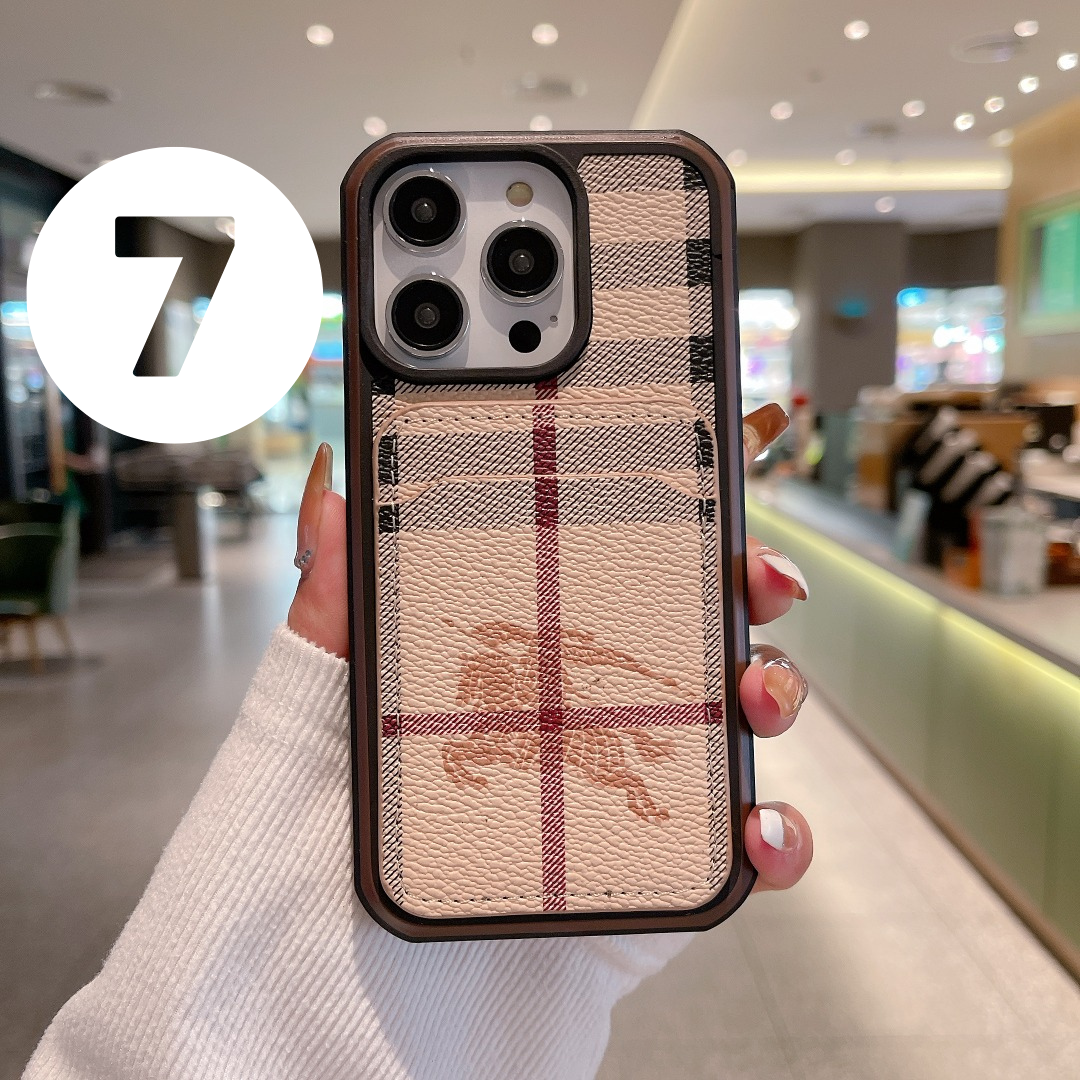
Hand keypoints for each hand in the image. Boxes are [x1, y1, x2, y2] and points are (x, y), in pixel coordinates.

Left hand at [289, 403, 811, 896]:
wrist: (346, 992)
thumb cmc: (329, 846)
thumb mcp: (322, 709)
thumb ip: (335, 606)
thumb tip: (333, 488)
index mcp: (529, 654)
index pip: (616, 563)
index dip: (681, 507)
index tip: (723, 452)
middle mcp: (592, 708)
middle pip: (703, 623)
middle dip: (752, 583)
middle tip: (760, 575)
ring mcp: (635, 785)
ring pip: (742, 717)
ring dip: (778, 688)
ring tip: (756, 693)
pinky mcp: (663, 869)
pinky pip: (748, 847)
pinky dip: (780, 832)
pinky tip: (759, 827)